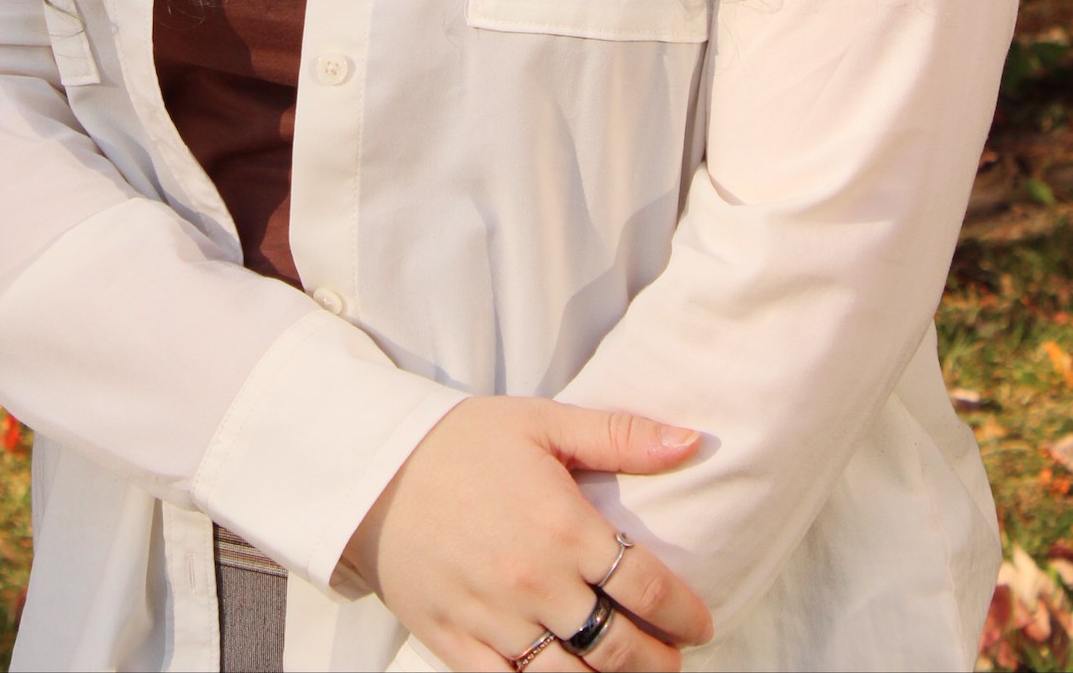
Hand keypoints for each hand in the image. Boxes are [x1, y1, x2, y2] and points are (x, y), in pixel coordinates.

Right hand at [339, 397, 712, 670]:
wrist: (373, 469)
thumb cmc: (461, 442)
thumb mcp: (542, 423)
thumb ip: (620, 435)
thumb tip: (689, 442)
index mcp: (560, 525)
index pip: (644, 586)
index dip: (683, 613)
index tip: (699, 624)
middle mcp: (533, 581)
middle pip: (617, 646)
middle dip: (657, 661)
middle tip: (671, 659)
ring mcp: (493, 620)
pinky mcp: (455, 646)